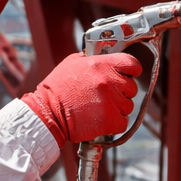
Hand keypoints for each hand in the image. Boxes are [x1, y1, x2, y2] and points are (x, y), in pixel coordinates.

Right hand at [21, 52, 141, 146]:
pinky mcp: (110, 121)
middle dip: (121, 92)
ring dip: (117, 108)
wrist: (48, 113)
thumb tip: (105, 57)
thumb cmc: (57, 89)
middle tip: (104, 95)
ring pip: (128, 106)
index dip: (131, 70)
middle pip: (132, 87)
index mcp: (102, 64)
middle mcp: (109, 81)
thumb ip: (92, 59)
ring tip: (99, 108)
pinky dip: (114, 123)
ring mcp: (111, 102)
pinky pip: (123, 122)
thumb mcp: (72, 63)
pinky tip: (100, 119)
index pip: (132, 64)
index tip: (125, 75)